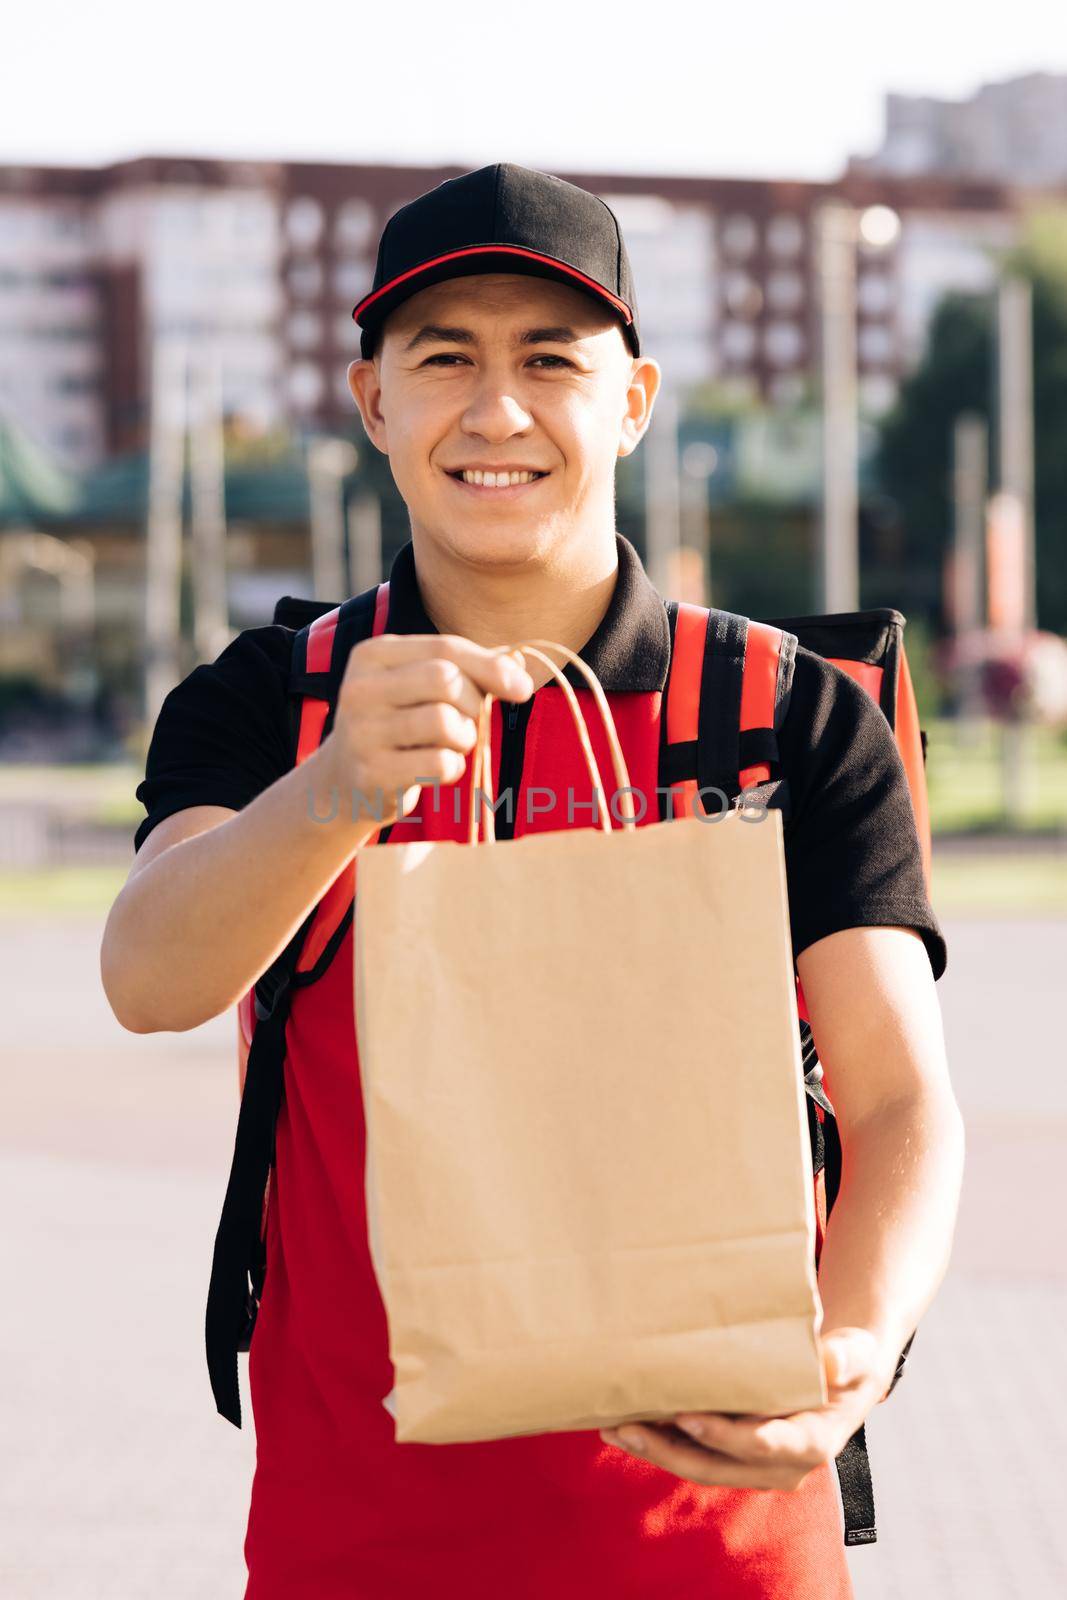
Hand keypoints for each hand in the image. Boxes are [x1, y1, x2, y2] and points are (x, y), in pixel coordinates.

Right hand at [318, 633, 534, 828]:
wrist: (343, 782)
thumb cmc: (399, 725)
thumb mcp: (423, 688)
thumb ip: (469, 670)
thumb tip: (520, 666)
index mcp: (373, 654)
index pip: (445, 649)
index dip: (491, 667)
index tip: (523, 688)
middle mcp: (359, 688)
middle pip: (446, 680)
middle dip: (472, 703)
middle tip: (466, 722)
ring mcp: (360, 732)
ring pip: (444, 722)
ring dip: (464, 738)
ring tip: (451, 745)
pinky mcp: (371, 773)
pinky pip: (439, 764)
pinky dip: (452, 768)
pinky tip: (435, 769)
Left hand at [598, 1328, 891, 1491]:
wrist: (842, 1380)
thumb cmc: (848, 1363)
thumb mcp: (855, 1355)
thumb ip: (844, 1357)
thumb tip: (830, 1357)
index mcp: (810, 1443)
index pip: (763, 1445)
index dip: (724, 1436)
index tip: (687, 1416)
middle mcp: (779, 1465)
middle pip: (717, 1465)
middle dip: (669, 1449)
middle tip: (627, 1425)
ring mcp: (754, 1464)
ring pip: (698, 1464)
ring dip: (654, 1449)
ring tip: (613, 1427)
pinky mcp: (735, 1455)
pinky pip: (694, 1454)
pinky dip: (661, 1441)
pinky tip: (627, 1424)